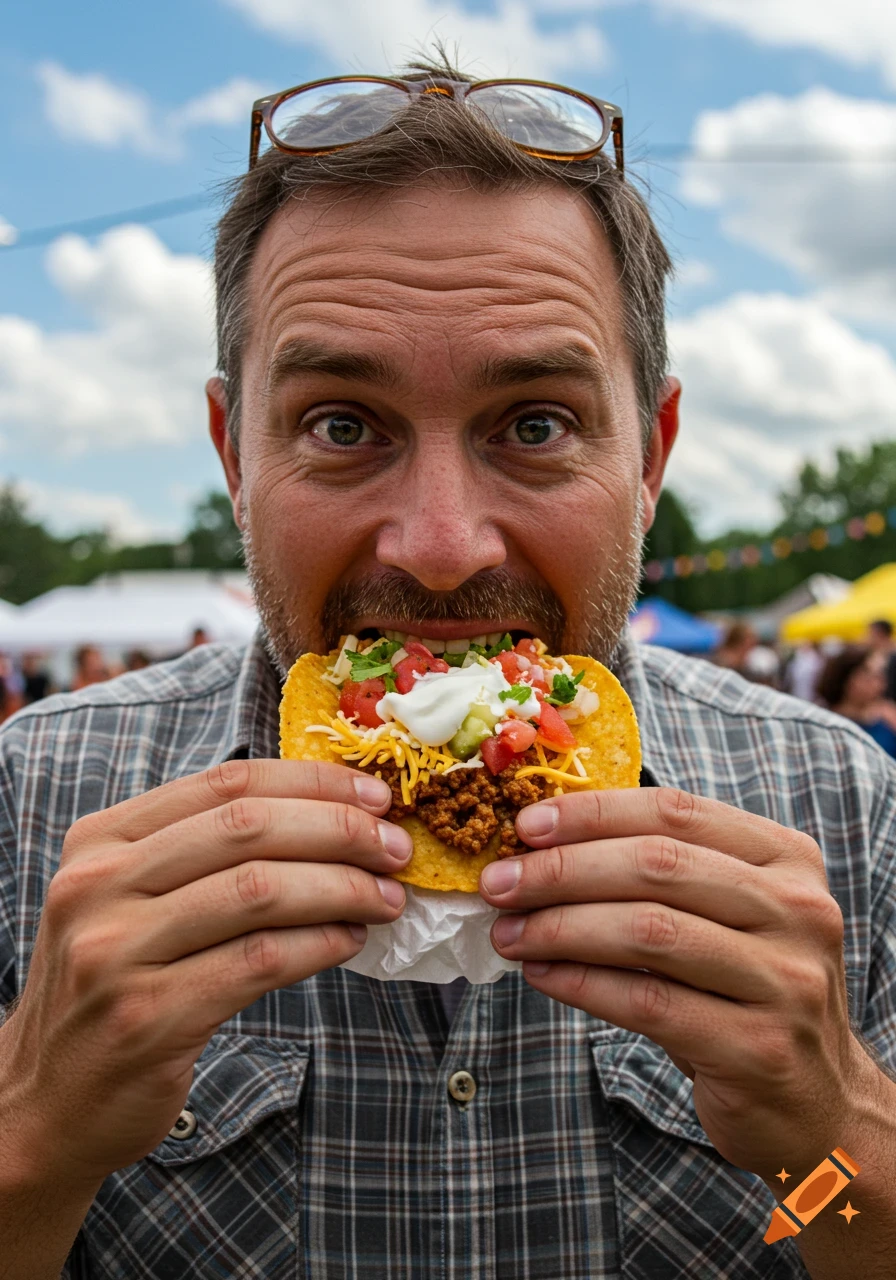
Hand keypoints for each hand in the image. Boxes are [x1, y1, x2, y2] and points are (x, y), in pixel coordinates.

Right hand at [0, 759, 408, 1187]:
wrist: (44, 1101)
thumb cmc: (112, 986)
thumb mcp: (131, 898)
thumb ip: (204, 853)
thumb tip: (331, 818)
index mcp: (101, 839)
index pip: (226, 783)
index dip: (313, 782)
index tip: (374, 795)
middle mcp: (99, 885)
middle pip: (248, 829)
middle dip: (339, 831)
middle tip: (395, 848)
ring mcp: (117, 952)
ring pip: (260, 892)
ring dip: (341, 888)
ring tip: (386, 897)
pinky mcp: (148, 1017)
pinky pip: (259, 962)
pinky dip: (319, 945)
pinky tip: (350, 941)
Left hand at [479, 787, 870, 1177]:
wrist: (815, 1104)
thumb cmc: (744, 992)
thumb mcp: (725, 917)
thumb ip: (661, 875)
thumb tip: (543, 844)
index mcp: (787, 860)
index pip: (676, 811)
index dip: (593, 813)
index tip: (526, 824)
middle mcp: (798, 911)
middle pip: (657, 866)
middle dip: (562, 870)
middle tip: (498, 882)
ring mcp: (785, 981)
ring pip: (648, 931)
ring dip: (561, 927)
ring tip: (508, 933)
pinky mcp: (757, 1048)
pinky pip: (646, 1002)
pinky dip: (581, 983)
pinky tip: (541, 975)